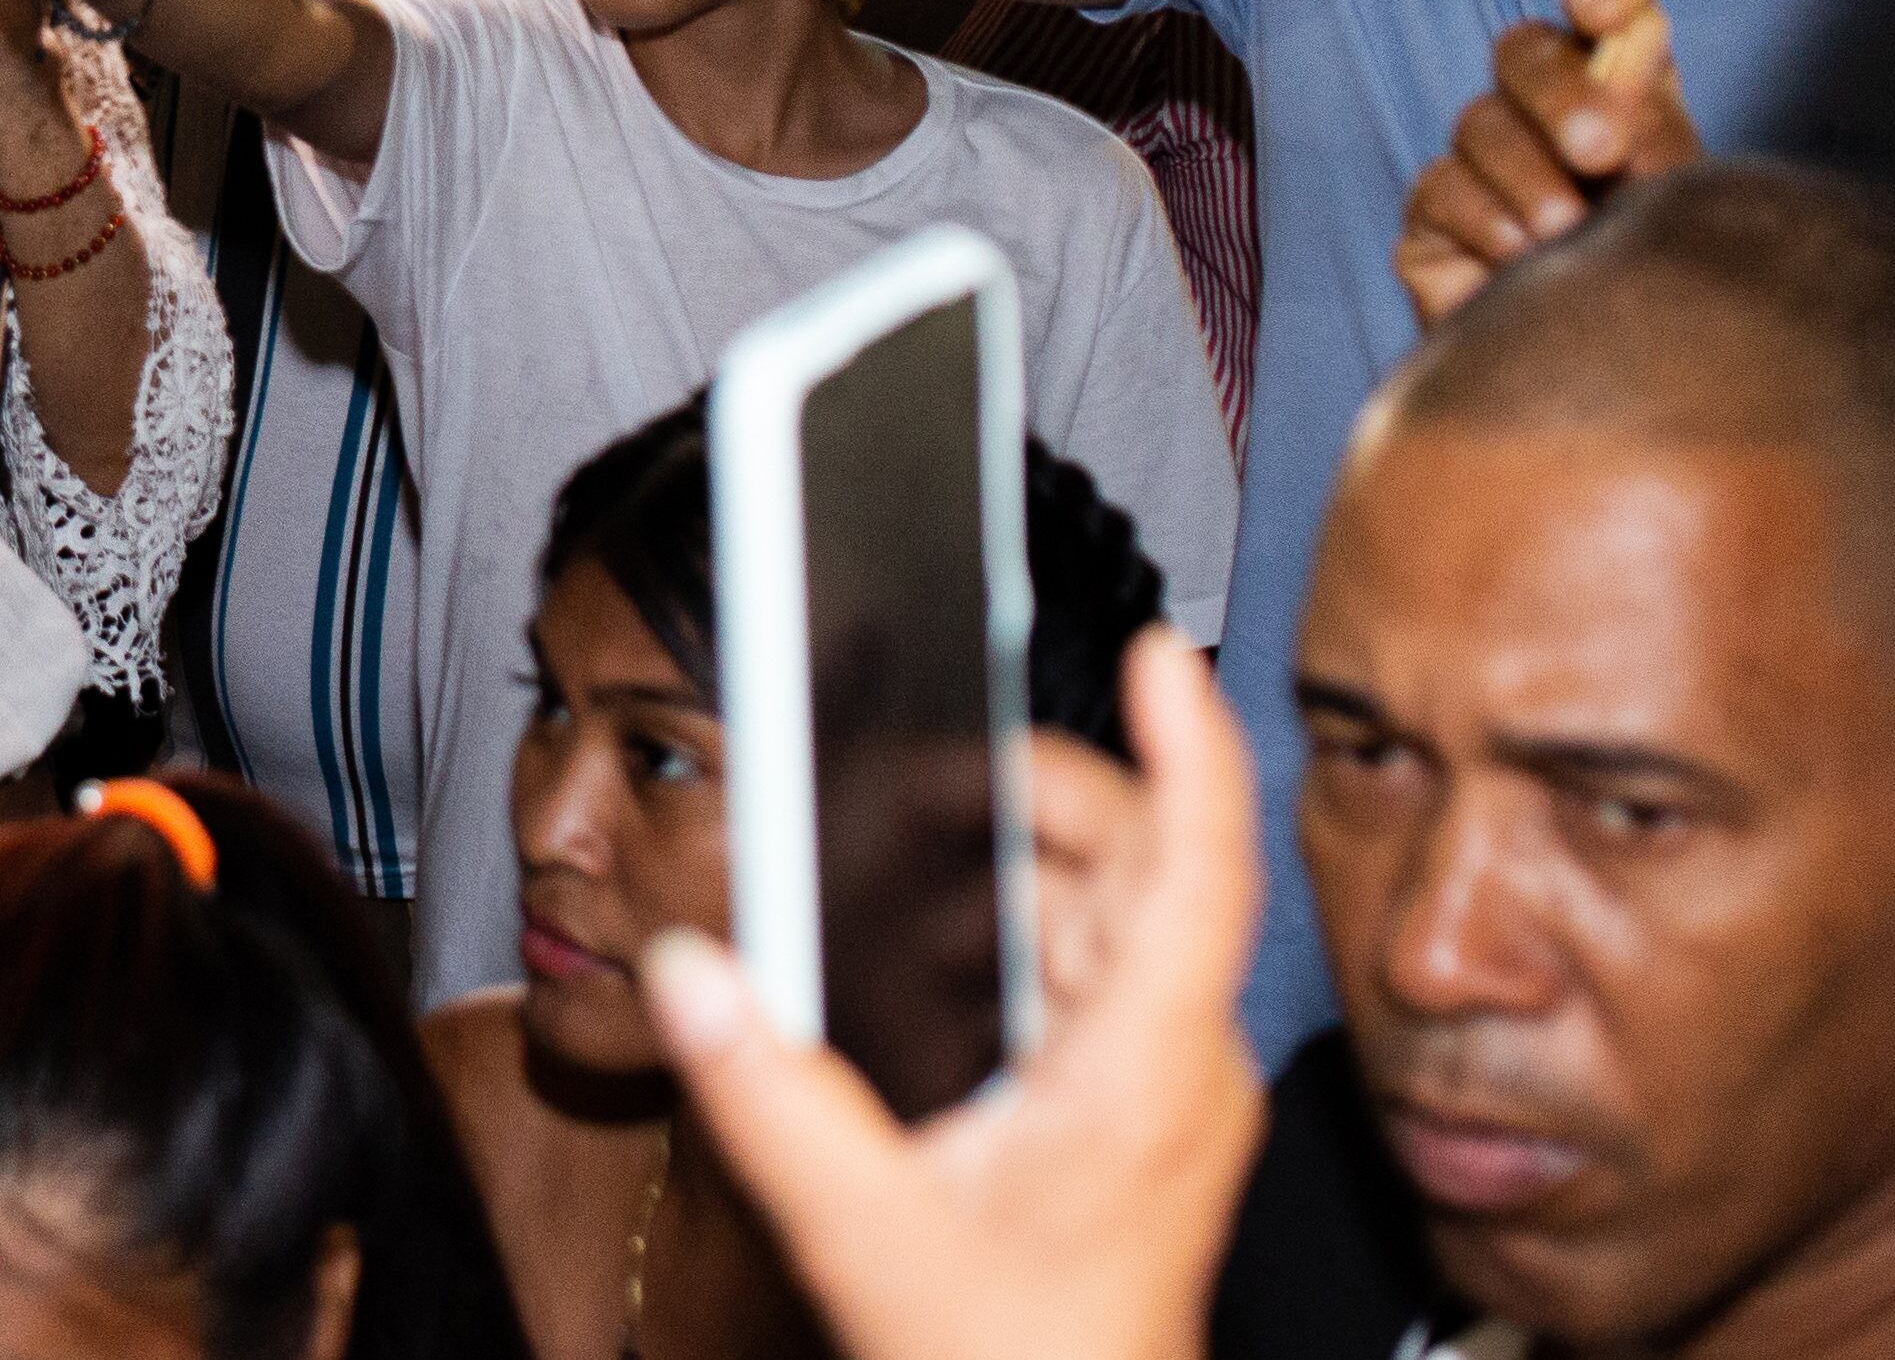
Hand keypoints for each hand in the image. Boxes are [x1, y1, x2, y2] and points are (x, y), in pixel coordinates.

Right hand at [641, 631, 1262, 1359]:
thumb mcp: (868, 1237)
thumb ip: (769, 1099)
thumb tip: (694, 974)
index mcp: (1147, 1078)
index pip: (1200, 873)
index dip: (1187, 752)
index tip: (1156, 656)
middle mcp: (1175, 1068)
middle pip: (1140, 870)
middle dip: (1042, 792)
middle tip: (938, 752)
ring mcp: (1158, 1091)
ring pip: (1108, 918)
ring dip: (1020, 860)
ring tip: (918, 831)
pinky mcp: (1124, 1111)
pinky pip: (1087, 973)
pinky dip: (1014, 925)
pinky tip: (937, 937)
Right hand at [1393, 0, 1702, 326]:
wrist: (1614, 387)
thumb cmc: (1662, 293)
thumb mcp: (1675, 202)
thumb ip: (1650, 116)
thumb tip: (1630, 35)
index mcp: (1619, 93)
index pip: (1601, 11)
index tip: (1608, 4)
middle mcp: (1542, 116)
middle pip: (1523, 50)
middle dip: (1559, 90)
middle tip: (1601, 150)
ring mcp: (1480, 165)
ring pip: (1480, 123)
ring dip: (1529, 175)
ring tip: (1567, 231)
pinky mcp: (1433, 222)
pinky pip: (1443, 189)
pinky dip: (1485, 218)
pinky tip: (1520, 258)